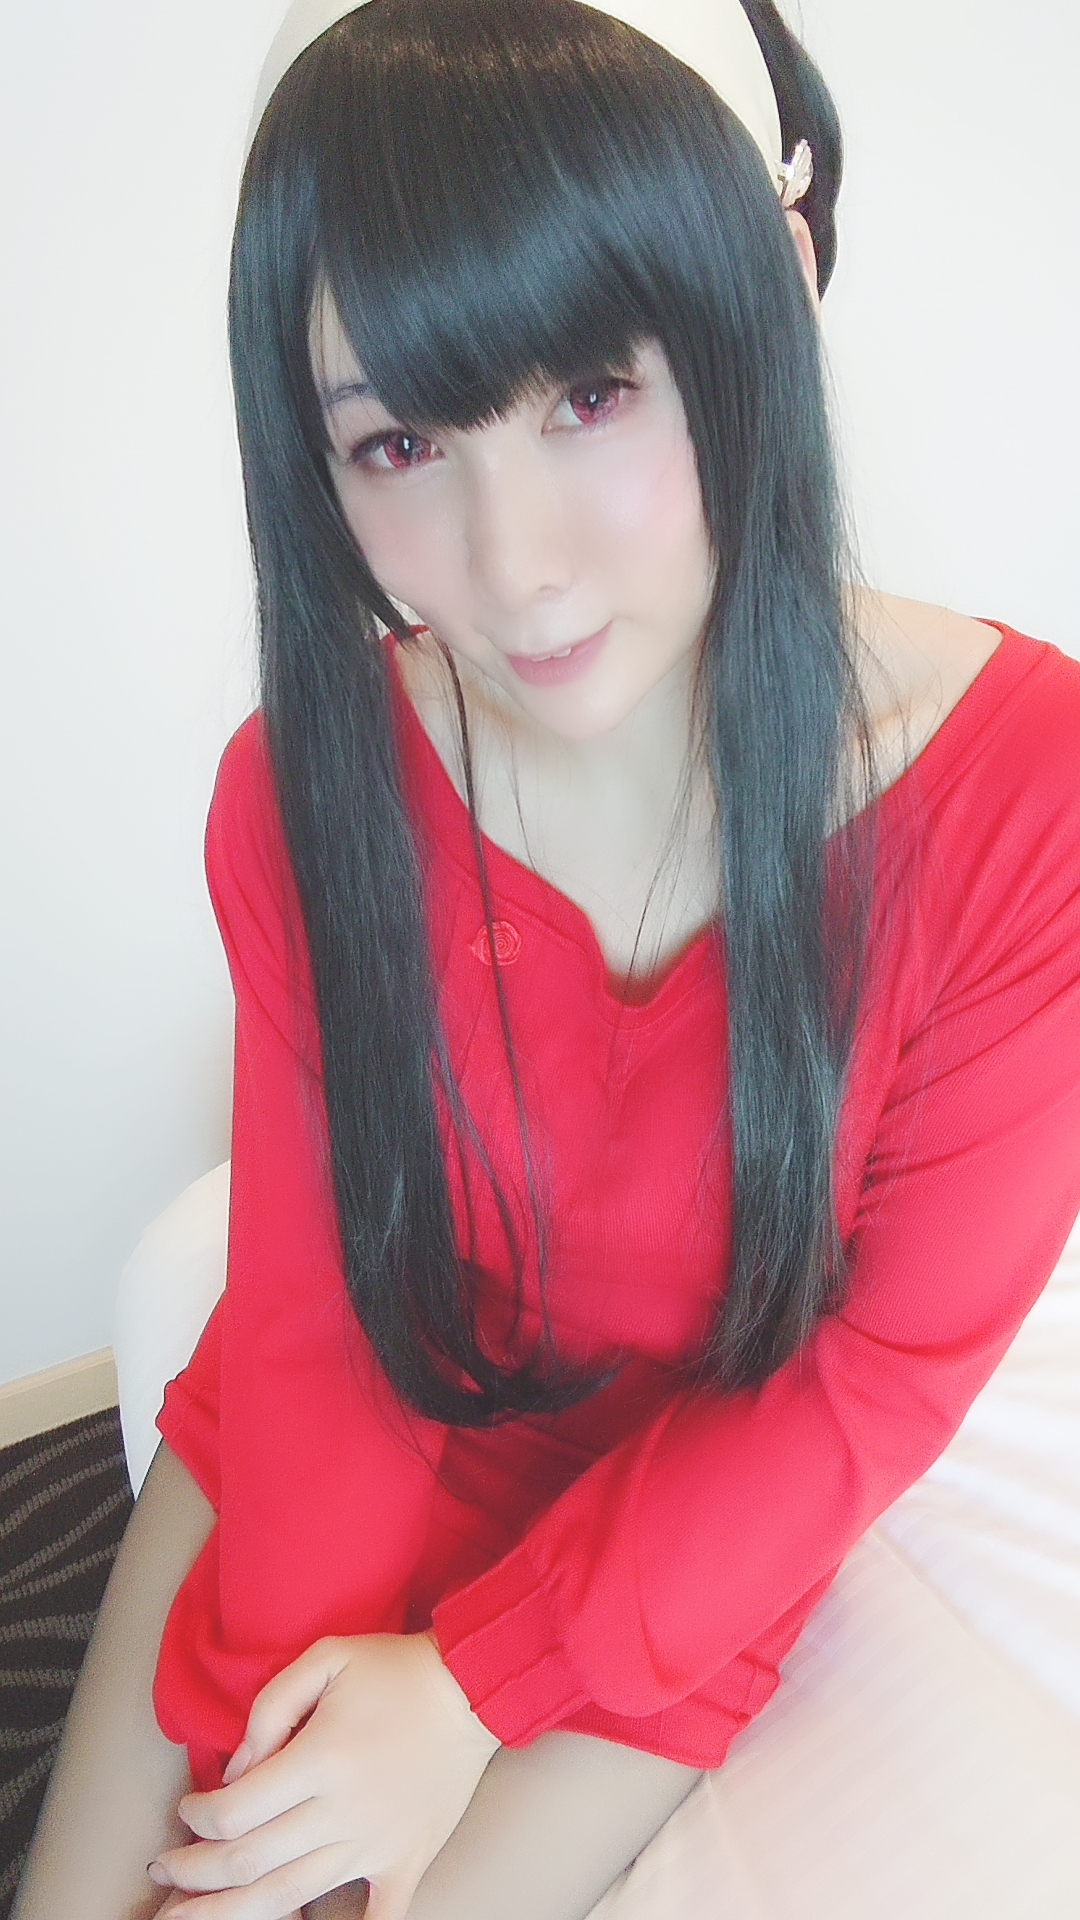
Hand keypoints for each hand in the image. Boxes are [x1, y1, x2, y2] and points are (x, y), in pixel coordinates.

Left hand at [148, 1631, 499, 1919]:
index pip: (235, 1810)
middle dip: (194, 1875)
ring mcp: (376, 1844)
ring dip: (231, 1915)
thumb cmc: (395, 1668)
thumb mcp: (326, 1657)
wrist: (475, 1687)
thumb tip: (237, 1769)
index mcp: (321, 1759)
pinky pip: (377, 1919)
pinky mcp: (407, 1860)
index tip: (187, 1811)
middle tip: (166, 1872)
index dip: (197, 1818)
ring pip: (291, 1898)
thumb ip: (271, 1707)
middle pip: (250, 1863)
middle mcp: (343, 1811)